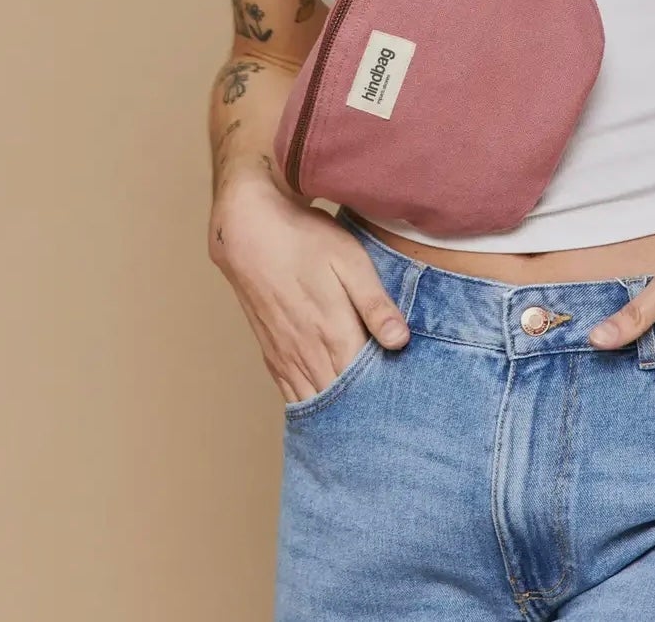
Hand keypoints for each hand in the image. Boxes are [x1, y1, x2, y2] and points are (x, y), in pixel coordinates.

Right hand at [209, 176, 410, 404]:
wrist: (249, 231)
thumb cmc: (304, 240)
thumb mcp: (350, 260)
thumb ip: (375, 303)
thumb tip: (401, 341)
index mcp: (334, 332)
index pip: (367, 383)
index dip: (387, 396)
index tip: (405, 402)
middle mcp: (308, 352)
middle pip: (342, 400)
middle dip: (365, 412)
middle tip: (389, 421)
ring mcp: (286, 355)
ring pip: (314, 403)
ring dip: (337, 416)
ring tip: (362, 425)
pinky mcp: (271, 351)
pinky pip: (291, 393)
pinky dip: (309, 407)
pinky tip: (323, 412)